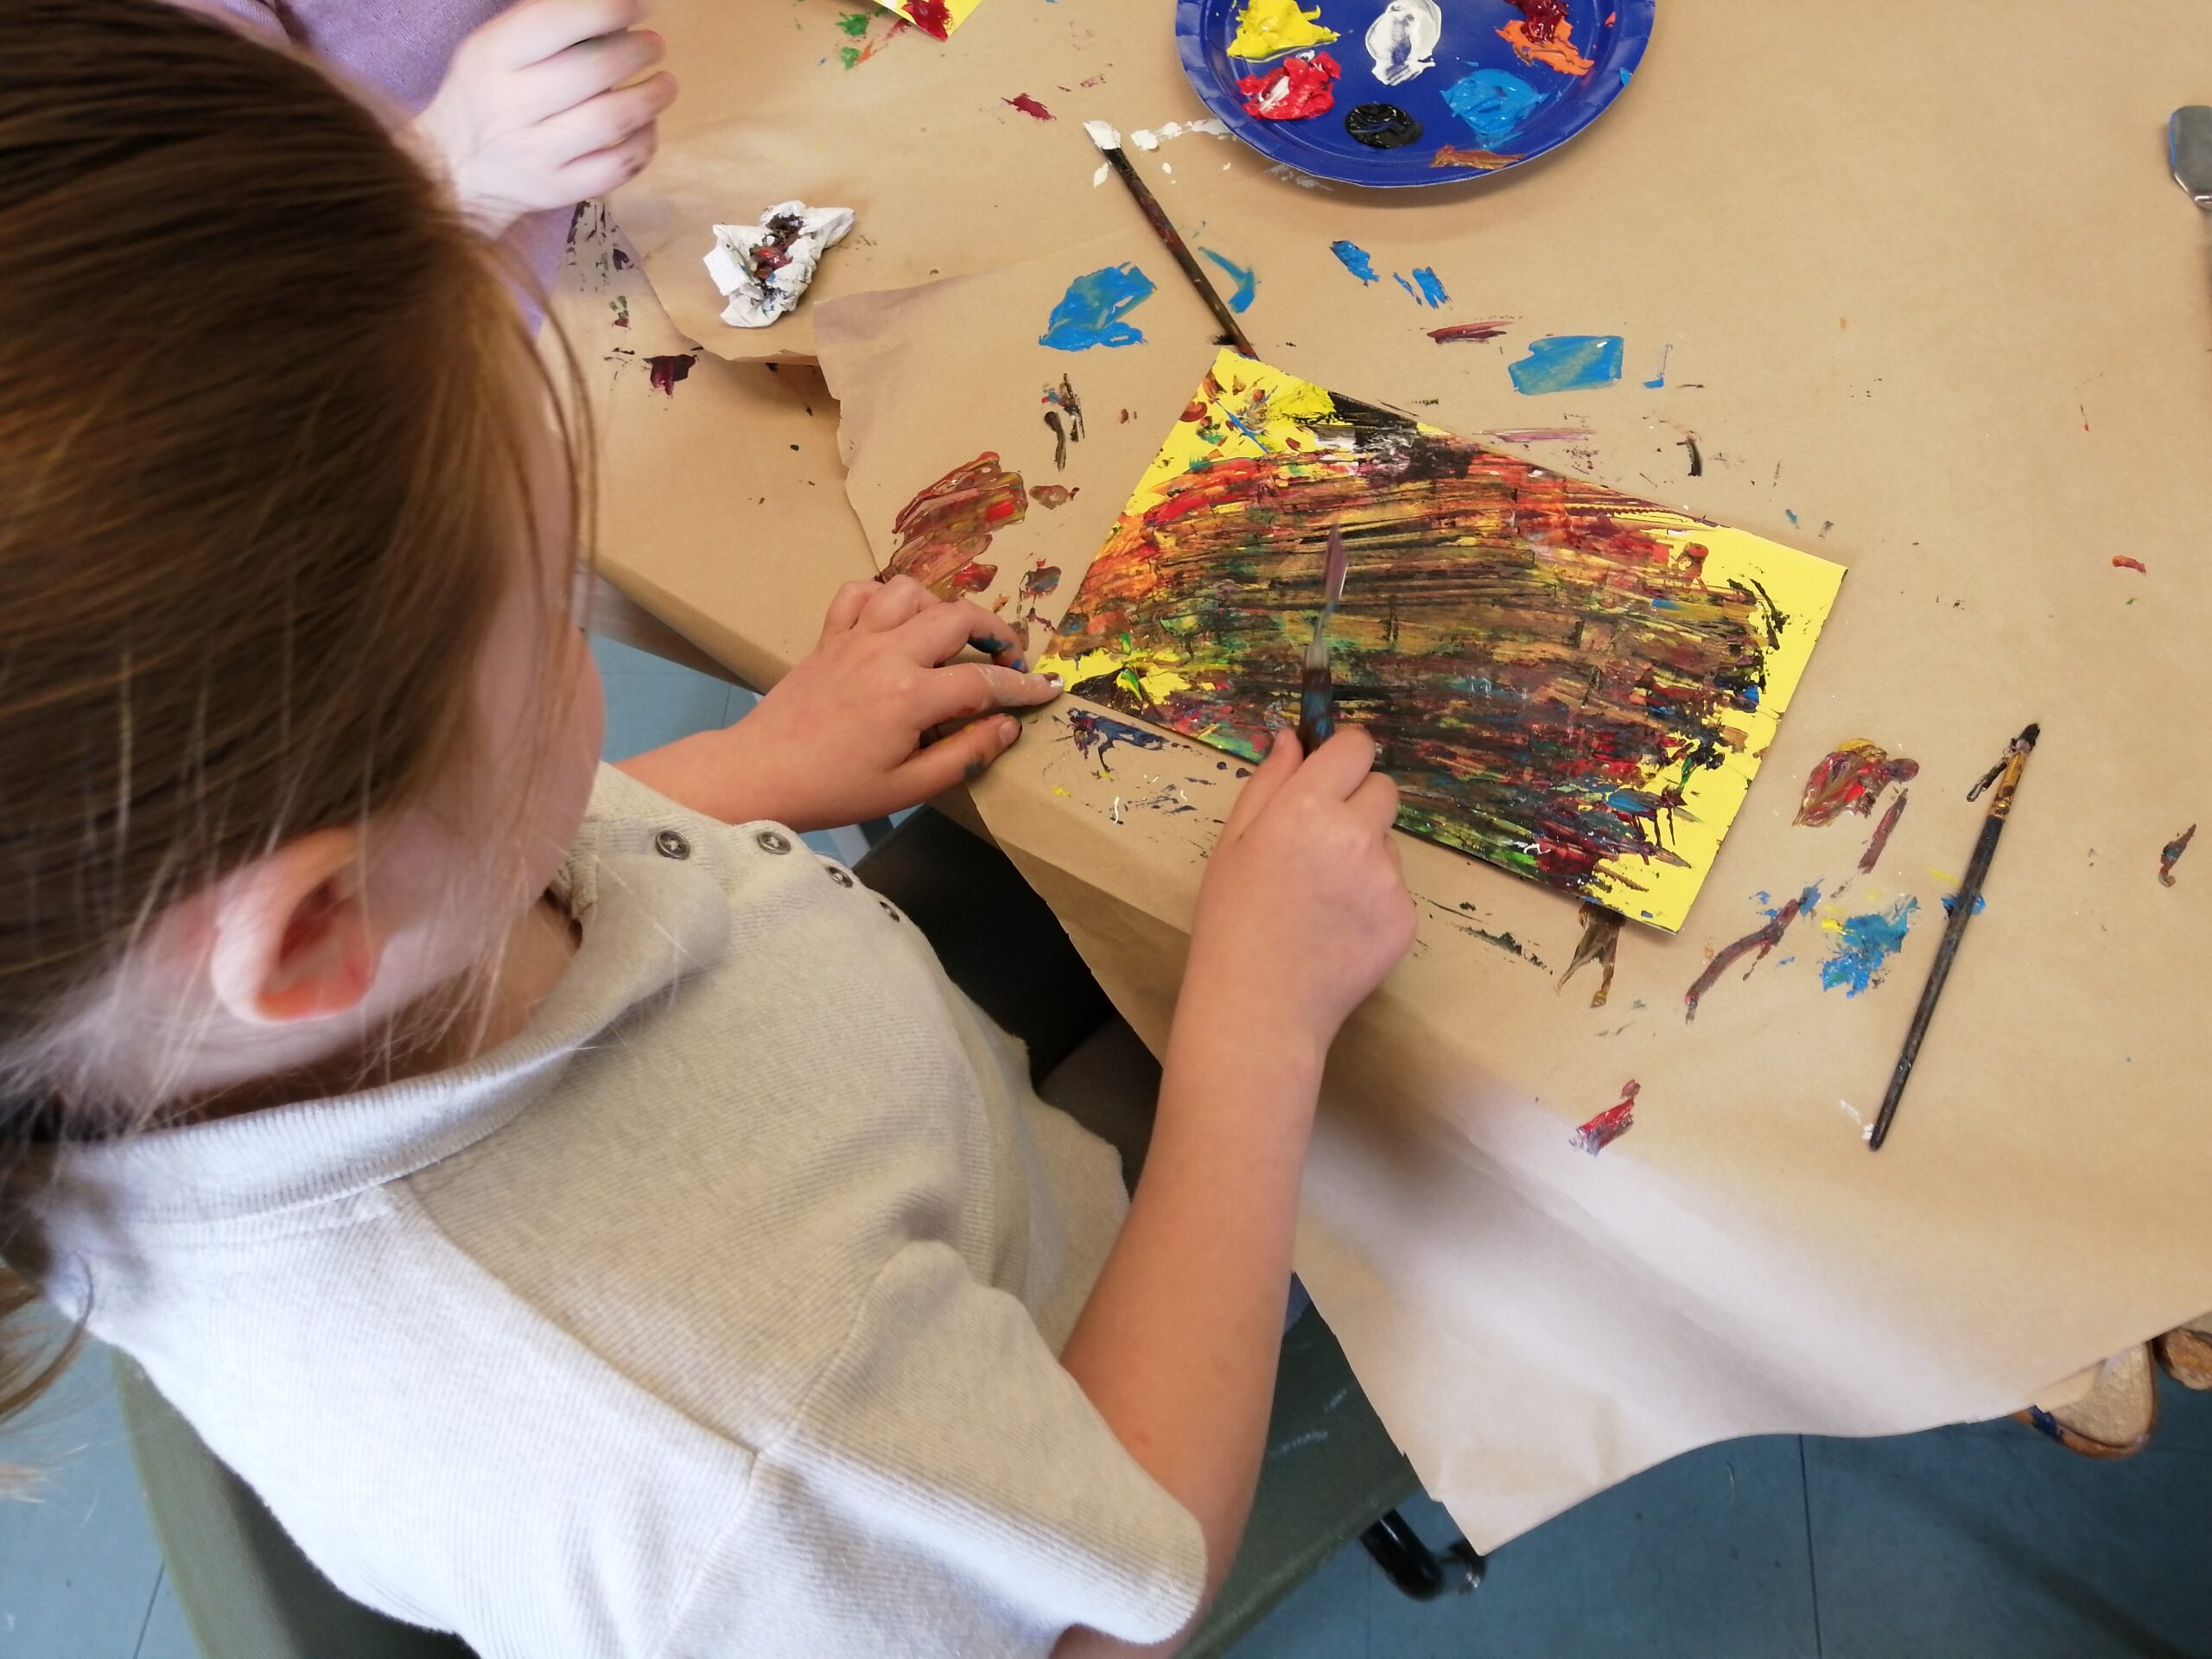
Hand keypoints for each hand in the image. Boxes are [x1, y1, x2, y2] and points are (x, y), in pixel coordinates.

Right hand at [409, 0, 675, 235]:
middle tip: (654, 45)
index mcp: (494, 57)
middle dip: (636, 52)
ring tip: (665, 84)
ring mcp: (536, 154)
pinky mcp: (557, 189)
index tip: (637, 7)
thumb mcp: (498, 47)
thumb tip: (614, 12)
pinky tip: (648, 124)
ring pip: (610, 122)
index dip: (605, 11)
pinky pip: (616, 167)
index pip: (553, 24)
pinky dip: (644, 143)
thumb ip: (550, 25)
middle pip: (592, 72)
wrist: (458, 168)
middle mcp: (511, 105)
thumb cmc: (491, 92)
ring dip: (650, 98)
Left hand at [715, 577, 1062, 829]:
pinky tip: (894, 623)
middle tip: (1008, 659)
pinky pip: (859, 593)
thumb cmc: (835, 789)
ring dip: (940, 607)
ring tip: (950, 637)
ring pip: (911, 591)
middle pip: (958, 617)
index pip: (985, 681)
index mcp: (911, 695)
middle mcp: (887, 654)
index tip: (1046, 690)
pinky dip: (883, 598)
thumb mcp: (908, 789)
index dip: (1022, 687)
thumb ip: (964, 755)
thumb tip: (1006, 728)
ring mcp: (855, 638)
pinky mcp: (829, 637)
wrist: (761, 773)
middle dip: (995, 633)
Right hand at [1187, 728, 1413, 1053]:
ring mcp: (1388, 878)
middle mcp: (1356, 834)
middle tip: (1320, 844)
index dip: (1343, 757)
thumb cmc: (1232, 920)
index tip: (1330, 775)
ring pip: (1388, 844)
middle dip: (1358, 804)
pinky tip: (1338, 929)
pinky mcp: (1406, 918)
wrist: (1259, 1005)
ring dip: (1365, 856)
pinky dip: (1373, 902)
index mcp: (1307, 807)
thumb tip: (1292, 737)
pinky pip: (1395, 890)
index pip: (1356, 747)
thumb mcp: (1234, 842)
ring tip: (1321, 900)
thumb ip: (1269, 782)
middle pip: (1383, 789)